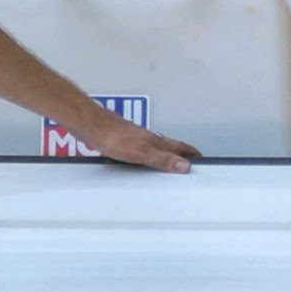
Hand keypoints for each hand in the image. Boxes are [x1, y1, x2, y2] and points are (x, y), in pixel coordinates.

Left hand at [75, 111, 199, 172]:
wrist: (89, 126)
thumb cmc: (113, 138)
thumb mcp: (141, 152)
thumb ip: (162, 159)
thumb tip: (186, 166)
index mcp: (155, 141)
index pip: (180, 147)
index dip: (191, 153)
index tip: (201, 159)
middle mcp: (147, 138)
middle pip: (169, 146)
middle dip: (180, 154)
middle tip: (188, 162)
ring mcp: (134, 138)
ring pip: (154, 146)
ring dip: (164, 154)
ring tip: (168, 163)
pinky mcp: (121, 140)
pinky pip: (139, 149)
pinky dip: (146, 155)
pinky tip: (139, 159)